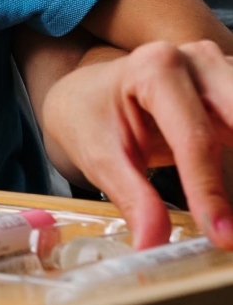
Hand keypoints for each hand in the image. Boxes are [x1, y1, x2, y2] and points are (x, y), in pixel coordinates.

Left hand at [44, 40, 232, 248]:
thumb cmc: (89, 117)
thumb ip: (131, 197)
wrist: (86, 92)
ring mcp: (221, 70)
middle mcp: (198, 61)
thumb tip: (153, 243)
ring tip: (232, 216)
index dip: (210, 192)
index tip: (222, 236)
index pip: (196, 139)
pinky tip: (231, 197)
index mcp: (156, 69)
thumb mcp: (98, 156)